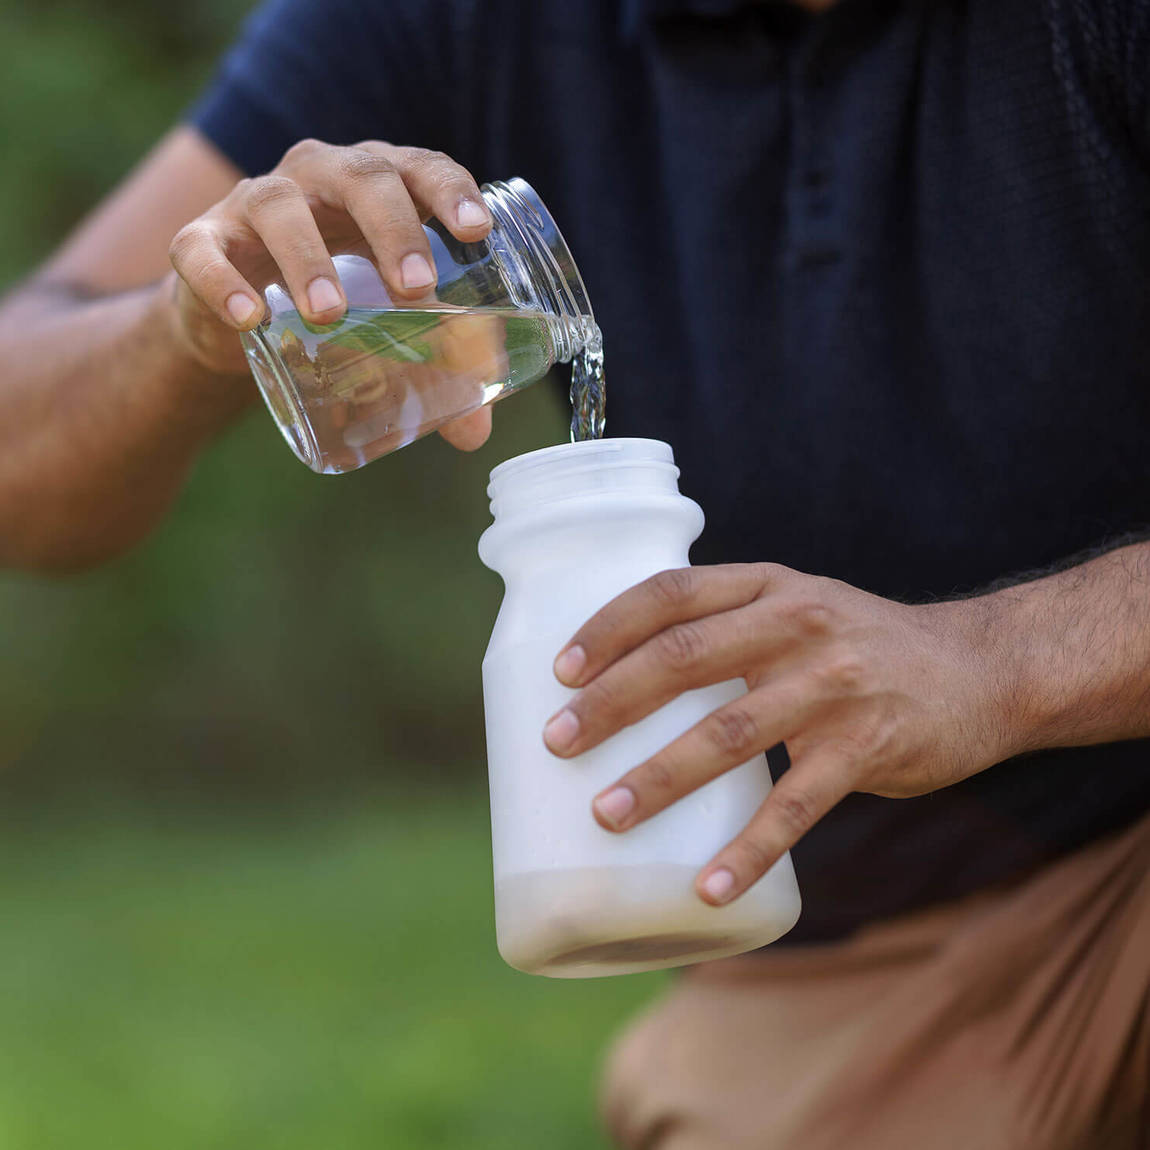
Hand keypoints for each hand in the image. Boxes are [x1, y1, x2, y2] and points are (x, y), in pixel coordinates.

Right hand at [165, 138, 493, 449]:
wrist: (241, 312)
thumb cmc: (341, 300)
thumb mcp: (392, 323)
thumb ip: (437, 367)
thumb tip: (474, 434)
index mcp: (380, 184)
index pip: (421, 168)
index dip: (450, 190)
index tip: (475, 231)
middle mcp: (320, 177)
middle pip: (360, 176)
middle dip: (392, 227)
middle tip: (414, 286)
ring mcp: (256, 204)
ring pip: (279, 206)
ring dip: (308, 258)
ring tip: (330, 313)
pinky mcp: (200, 240)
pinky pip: (200, 249)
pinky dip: (220, 280)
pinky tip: (247, 316)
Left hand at [543, 564, 1019, 905]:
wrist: (980, 669)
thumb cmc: (861, 646)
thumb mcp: (798, 607)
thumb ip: (731, 628)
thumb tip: (628, 684)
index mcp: (767, 586)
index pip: (671, 592)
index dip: (608, 627)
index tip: (559, 671)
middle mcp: (797, 623)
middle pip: (684, 658)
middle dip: (612, 703)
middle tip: (559, 743)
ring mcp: (835, 684)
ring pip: (729, 732)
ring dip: (661, 778)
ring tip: (609, 816)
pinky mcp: (868, 745)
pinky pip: (796, 804)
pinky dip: (749, 850)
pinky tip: (710, 887)